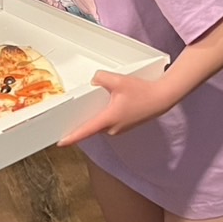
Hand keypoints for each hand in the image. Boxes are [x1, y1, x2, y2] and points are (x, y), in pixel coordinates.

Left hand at [59, 70, 179, 143]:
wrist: (162, 98)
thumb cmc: (142, 92)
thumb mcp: (119, 80)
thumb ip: (101, 78)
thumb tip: (93, 81)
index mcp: (109, 119)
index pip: (86, 131)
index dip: (72, 137)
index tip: (60, 142)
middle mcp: (113, 128)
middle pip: (91, 128)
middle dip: (81, 123)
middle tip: (68, 117)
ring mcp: (120, 129)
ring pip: (100, 125)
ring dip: (95, 118)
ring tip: (87, 107)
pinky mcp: (125, 126)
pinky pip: (108, 123)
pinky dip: (103, 117)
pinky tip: (105, 106)